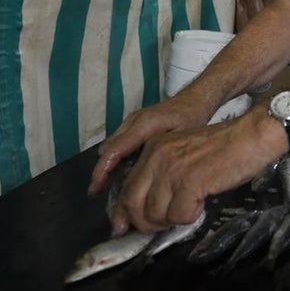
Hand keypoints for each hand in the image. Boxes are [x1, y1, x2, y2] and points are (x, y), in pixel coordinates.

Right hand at [88, 98, 206, 195]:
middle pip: (108, 148)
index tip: (95, 187)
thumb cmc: (191, 117)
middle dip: (101, 170)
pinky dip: (115, 157)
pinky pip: (118, 142)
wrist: (194, 99)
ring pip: (111, 145)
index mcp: (144, 124)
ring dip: (107, 164)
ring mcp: (131, 121)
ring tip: (107, 186)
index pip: (116, 149)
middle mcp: (132, 121)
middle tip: (99, 191)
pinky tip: (121, 173)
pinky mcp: (133, 124)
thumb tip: (147, 175)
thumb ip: (164, 153)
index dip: (103, 170)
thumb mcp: (182, 136)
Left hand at [109, 114, 275, 235]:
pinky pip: (179, 216)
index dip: (124, 213)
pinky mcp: (189, 182)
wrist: (251, 136)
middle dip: (145, 223)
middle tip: (160, 228)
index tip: (123, 228)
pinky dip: (191, 217)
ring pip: (156, 214)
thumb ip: (164, 174)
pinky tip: (202, 203)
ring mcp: (172, 169)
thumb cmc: (225, 147)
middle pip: (134, 204)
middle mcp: (157, 157)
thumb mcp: (184, 153)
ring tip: (191, 208)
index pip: (127, 187)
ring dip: (172, 220)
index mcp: (153, 149)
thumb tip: (151, 207)